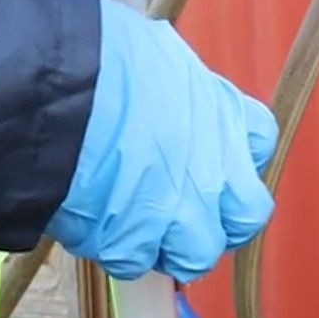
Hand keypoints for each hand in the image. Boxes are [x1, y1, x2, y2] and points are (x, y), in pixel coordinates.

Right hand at [47, 0, 279, 283]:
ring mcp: (179, 212)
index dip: (237, 157)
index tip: (214, 160)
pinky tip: (94, 224)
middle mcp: (214, 170)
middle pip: (245, 217)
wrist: (59, 94)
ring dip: (168, 247)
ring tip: (134, 227)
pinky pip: (135, 261)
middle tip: (185, 216)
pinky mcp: (135, 242)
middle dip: (218, 221)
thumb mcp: (156, 56)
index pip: (259, 144)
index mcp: (223, 115)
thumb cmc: (99, 60)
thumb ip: (173, 91)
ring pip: (194, 255)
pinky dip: (116, 249)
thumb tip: (160, 94)